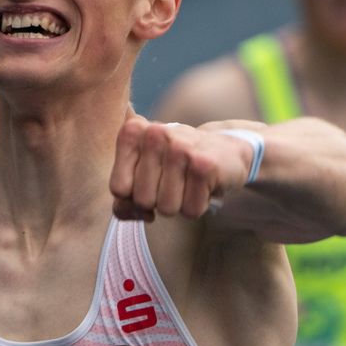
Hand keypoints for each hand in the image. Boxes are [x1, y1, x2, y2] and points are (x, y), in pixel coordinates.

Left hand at [109, 116, 254, 221]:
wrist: (227, 151)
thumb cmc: (177, 165)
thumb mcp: (144, 173)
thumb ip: (124, 197)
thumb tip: (125, 213)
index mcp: (133, 132)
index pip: (118, 188)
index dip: (133, 199)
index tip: (149, 185)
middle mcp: (155, 134)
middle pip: (142, 200)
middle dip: (159, 202)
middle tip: (174, 183)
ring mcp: (180, 148)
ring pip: (166, 208)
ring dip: (180, 205)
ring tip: (189, 184)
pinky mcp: (204, 165)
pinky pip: (190, 210)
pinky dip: (198, 206)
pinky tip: (204, 186)